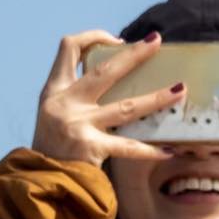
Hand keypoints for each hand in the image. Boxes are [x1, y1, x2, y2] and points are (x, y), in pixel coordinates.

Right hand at [32, 29, 183, 166]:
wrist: (38, 181)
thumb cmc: (50, 147)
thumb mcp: (50, 113)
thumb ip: (73, 95)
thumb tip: (112, 78)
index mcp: (54, 89)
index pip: (69, 48)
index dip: (93, 37)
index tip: (117, 40)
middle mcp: (65, 102)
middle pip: (105, 71)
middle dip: (134, 54)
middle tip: (156, 41)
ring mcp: (78, 124)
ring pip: (126, 107)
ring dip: (156, 98)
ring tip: (180, 90)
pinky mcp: (90, 148)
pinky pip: (128, 147)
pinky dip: (149, 151)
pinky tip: (168, 151)